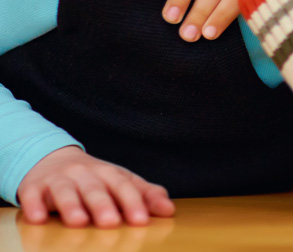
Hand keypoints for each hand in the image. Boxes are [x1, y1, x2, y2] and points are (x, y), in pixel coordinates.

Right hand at [17, 146, 174, 227]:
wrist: (54, 160)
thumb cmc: (96, 179)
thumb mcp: (121, 182)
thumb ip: (146, 195)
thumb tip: (169, 210)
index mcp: (110, 173)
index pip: (124, 187)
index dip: (133, 202)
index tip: (142, 220)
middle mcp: (85, 174)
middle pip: (95, 189)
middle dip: (103, 205)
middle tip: (111, 222)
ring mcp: (59, 179)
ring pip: (65, 191)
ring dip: (71, 206)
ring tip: (78, 222)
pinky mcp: (34, 187)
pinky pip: (32, 196)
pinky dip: (33, 206)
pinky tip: (38, 219)